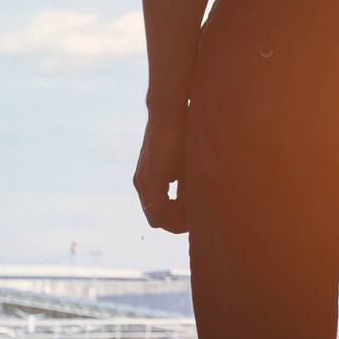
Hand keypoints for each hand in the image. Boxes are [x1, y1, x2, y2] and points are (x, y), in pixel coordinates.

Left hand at [133, 113, 188, 232]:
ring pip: (157, 219)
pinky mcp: (150, 179)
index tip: (195, 217)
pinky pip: (161, 209)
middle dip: (177, 225)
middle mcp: (141, 184)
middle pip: (156, 220)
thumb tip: (193, 202)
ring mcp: (143, 183)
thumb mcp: (184, 166)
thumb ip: (184, 185)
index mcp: (148, 181)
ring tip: (196, 215)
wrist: (169, 113)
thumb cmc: (180, 135)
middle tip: (196, 222)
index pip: (159, 212)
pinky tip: (191, 205)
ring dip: (178, 220)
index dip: (177, 219)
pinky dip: (177, 212)